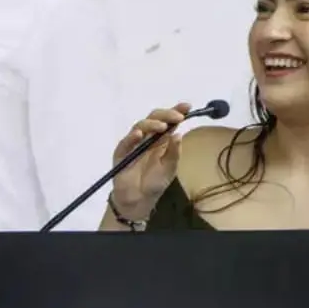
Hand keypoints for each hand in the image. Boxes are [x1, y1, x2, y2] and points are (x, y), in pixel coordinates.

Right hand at [110, 103, 189, 219]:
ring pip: (140, 126)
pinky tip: (139, 134)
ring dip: (151, 124)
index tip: (187, 107)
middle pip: (154, 119)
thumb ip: (174, 152)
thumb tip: (179, 133)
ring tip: (162, 126)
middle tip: (178, 117)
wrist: (139, 200)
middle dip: (166, 115)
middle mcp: (147, 138)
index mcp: (161, 140)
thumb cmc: (154, 183)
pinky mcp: (122, 153)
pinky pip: (126, 142)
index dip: (176, 112)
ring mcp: (134, 144)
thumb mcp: (170, 168)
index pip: (168, 122)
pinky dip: (132, 137)